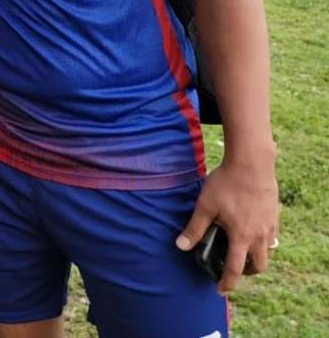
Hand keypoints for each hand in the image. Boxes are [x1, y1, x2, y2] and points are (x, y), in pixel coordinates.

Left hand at [176, 157, 278, 293]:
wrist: (251, 163)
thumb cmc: (226, 183)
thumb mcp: (205, 205)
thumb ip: (194, 228)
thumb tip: (180, 246)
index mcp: (242, 236)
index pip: (235, 269)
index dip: (227, 283)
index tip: (220, 290)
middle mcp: (260, 235)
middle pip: (259, 266)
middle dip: (246, 271)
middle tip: (232, 268)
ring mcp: (270, 225)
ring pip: (267, 252)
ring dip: (255, 256)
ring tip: (240, 250)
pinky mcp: (274, 215)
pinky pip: (271, 236)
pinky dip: (262, 241)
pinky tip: (249, 230)